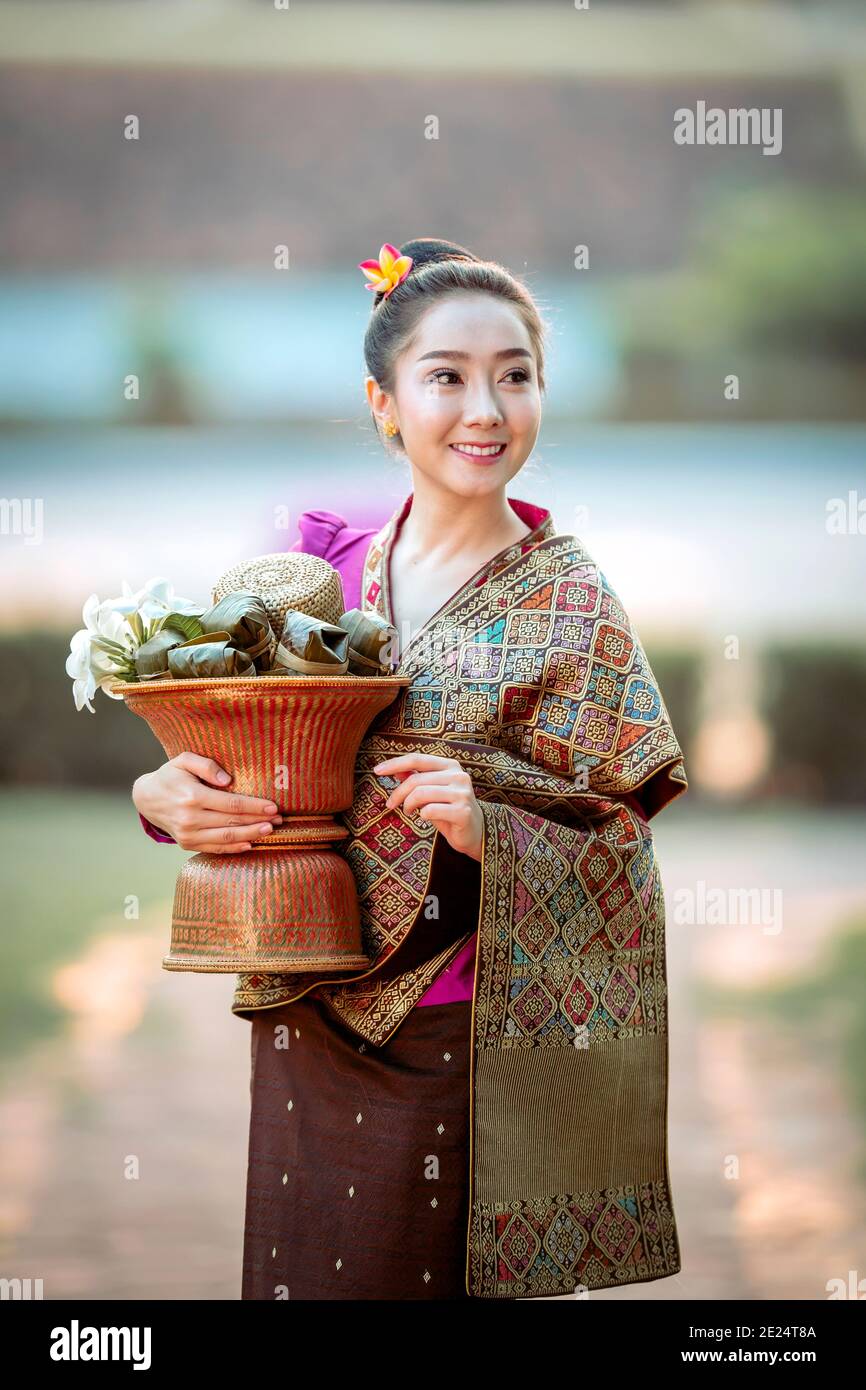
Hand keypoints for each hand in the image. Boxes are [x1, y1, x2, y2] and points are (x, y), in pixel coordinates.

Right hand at [132, 752, 281, 852]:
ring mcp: (188, 834)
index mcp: (192, 796)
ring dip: (251, 836)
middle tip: (280, 820)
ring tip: (270, 831)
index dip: (254, 806)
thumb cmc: (170, 775)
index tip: (273, 806)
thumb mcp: (183, 760)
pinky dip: (234, 848)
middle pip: (232, 823)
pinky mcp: (187, 844)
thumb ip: (206, 765)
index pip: (231, 804)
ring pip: (226, 838)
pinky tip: (250, 844)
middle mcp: (190, 818)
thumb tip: (228, 780)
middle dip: (258, 821)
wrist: (147, 798)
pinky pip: (214, 849)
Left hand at [372, 753, 483, 861]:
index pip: (417, 759)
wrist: (474, 833)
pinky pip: (430, 810)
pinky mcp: (463, 811)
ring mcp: (462, 793)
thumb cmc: (449, 810)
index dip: (395, 764)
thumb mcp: (431, 792)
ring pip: (421, 794)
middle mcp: (459, 775)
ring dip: (408, 805)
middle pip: (416, 780)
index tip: (377, 770)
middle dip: (398, 793)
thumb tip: (395, 770)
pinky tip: (424, 817)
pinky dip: (421, 815)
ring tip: (409, 811)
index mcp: (450, 765)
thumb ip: (416, 778)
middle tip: (391, 805)